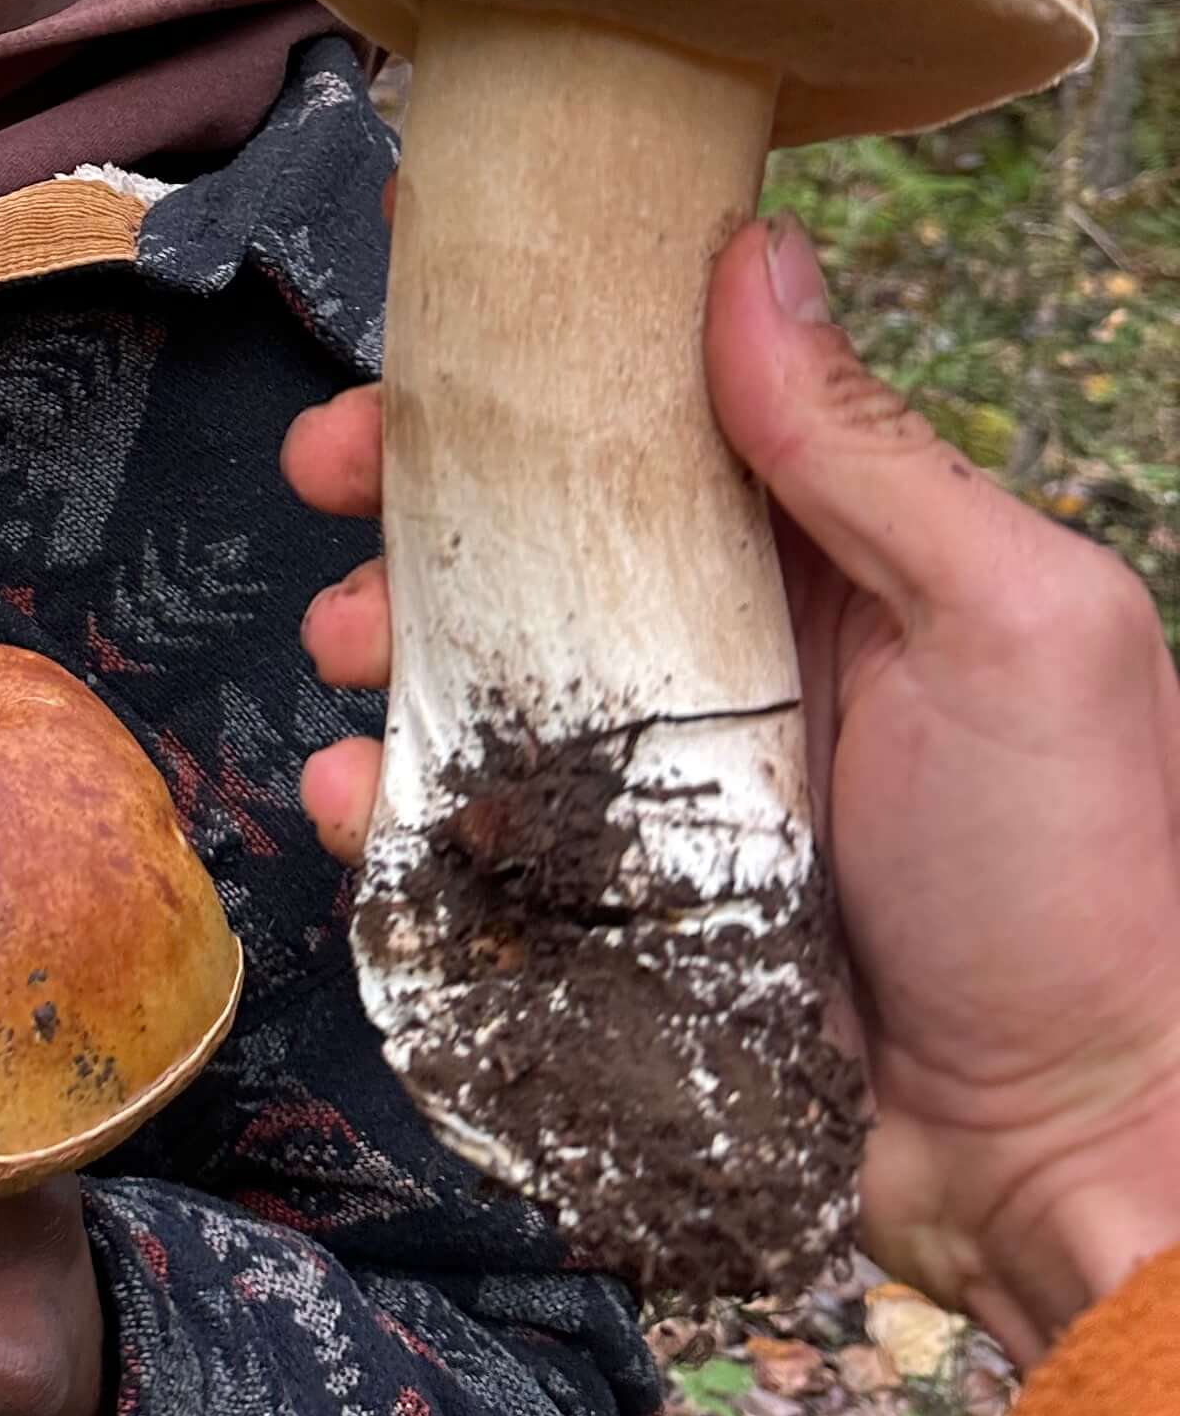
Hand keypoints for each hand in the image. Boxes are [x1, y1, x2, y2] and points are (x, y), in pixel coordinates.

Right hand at [288, 214, 1179, 1364]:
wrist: (1065, 1160)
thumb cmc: (1085, 882)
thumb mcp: (1017, 628)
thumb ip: (872, 453)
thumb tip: (751, 255)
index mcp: (827, 556)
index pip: (654, 404)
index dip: (533, 344)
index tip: (423, 284)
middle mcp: (728, 650)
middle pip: (529, 527)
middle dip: (409, 480)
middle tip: (330, 465)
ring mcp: (655, 782)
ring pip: (472, 669)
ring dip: (379, 630)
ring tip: (349, 642)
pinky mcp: (598, 907)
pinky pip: (458, 837)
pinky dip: (383, 809)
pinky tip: (359, 799)